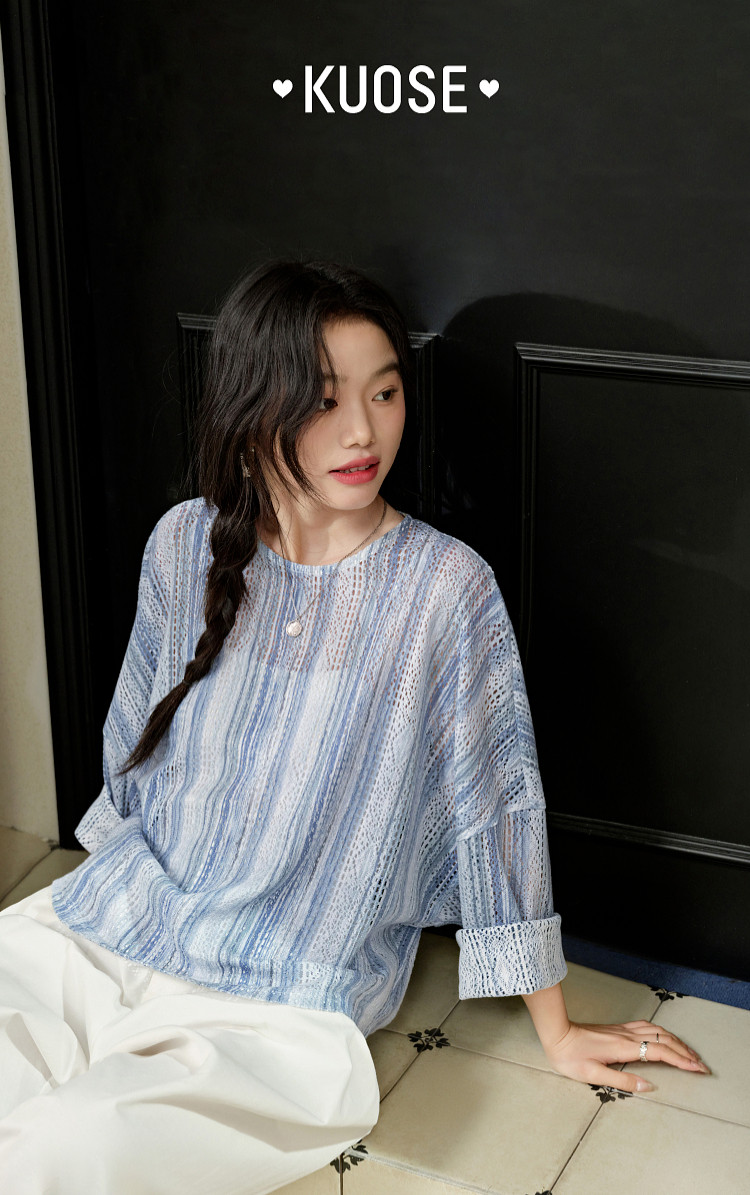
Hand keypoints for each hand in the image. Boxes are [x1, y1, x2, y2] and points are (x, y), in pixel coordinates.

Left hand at [542, 1020, 710, 1092]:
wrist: (557, 1034)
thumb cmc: (570, 1056)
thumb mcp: (593, 1075)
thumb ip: (622, 1081)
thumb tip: (648, 1086)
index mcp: (624, 1048)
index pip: (662, 1053)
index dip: (682, 1061)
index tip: (698, 1069)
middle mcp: (627, 1036)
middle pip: (665, 1040)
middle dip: (686, 1052)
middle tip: (701, 1064)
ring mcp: (623, 1030)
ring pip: (658, 1031)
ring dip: (676, 1041)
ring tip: (689, 1053)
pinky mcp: (618, 1028)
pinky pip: (647, 1027)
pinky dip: (663, 1032)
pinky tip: (665, 1036)